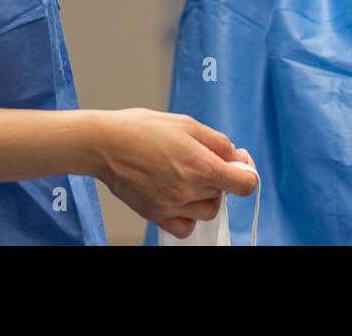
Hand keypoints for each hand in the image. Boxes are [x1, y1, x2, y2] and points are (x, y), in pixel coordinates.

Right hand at [92, 108, 257, 238]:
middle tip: (203, 161)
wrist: (104, 144)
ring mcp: (173, 206)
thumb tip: (236, 156)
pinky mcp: (157, 215)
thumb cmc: (140, 129)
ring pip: (208, 211)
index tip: (240, 164)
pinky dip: (188, 216)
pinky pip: (185, 227)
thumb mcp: (187, 123)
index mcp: (202, 164)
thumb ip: (217, 142)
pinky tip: (180, 198)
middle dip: (221, 177)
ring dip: (206, 197)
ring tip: (188, 177)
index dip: (247, 172)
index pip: (245, 183)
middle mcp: (190, 189)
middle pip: (225, 194)